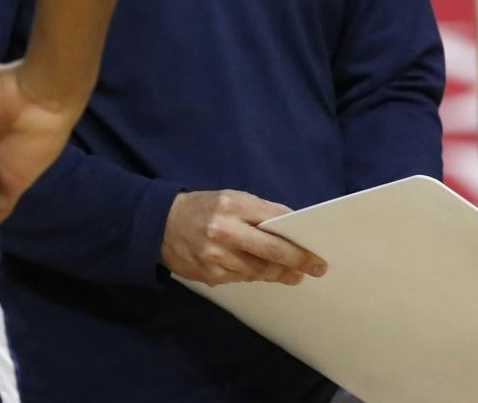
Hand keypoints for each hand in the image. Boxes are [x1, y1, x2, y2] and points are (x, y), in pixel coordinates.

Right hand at [159, 190, 327, 286]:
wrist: (161, 225)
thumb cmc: (204, 209)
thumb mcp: (232, 199)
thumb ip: (260, 211)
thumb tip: (291, 228)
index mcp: (234, 206)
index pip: (276, 222)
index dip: (298, 239)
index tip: (315, 250)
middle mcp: (225, 231)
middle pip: (272, 252)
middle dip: (298, 262)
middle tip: (316, 269)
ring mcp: (217, 257)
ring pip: (259, 271)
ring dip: (280, 274)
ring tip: (293, 274)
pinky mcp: (210, 275)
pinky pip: (242, 279)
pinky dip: (255, 275)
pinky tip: (262, 272)